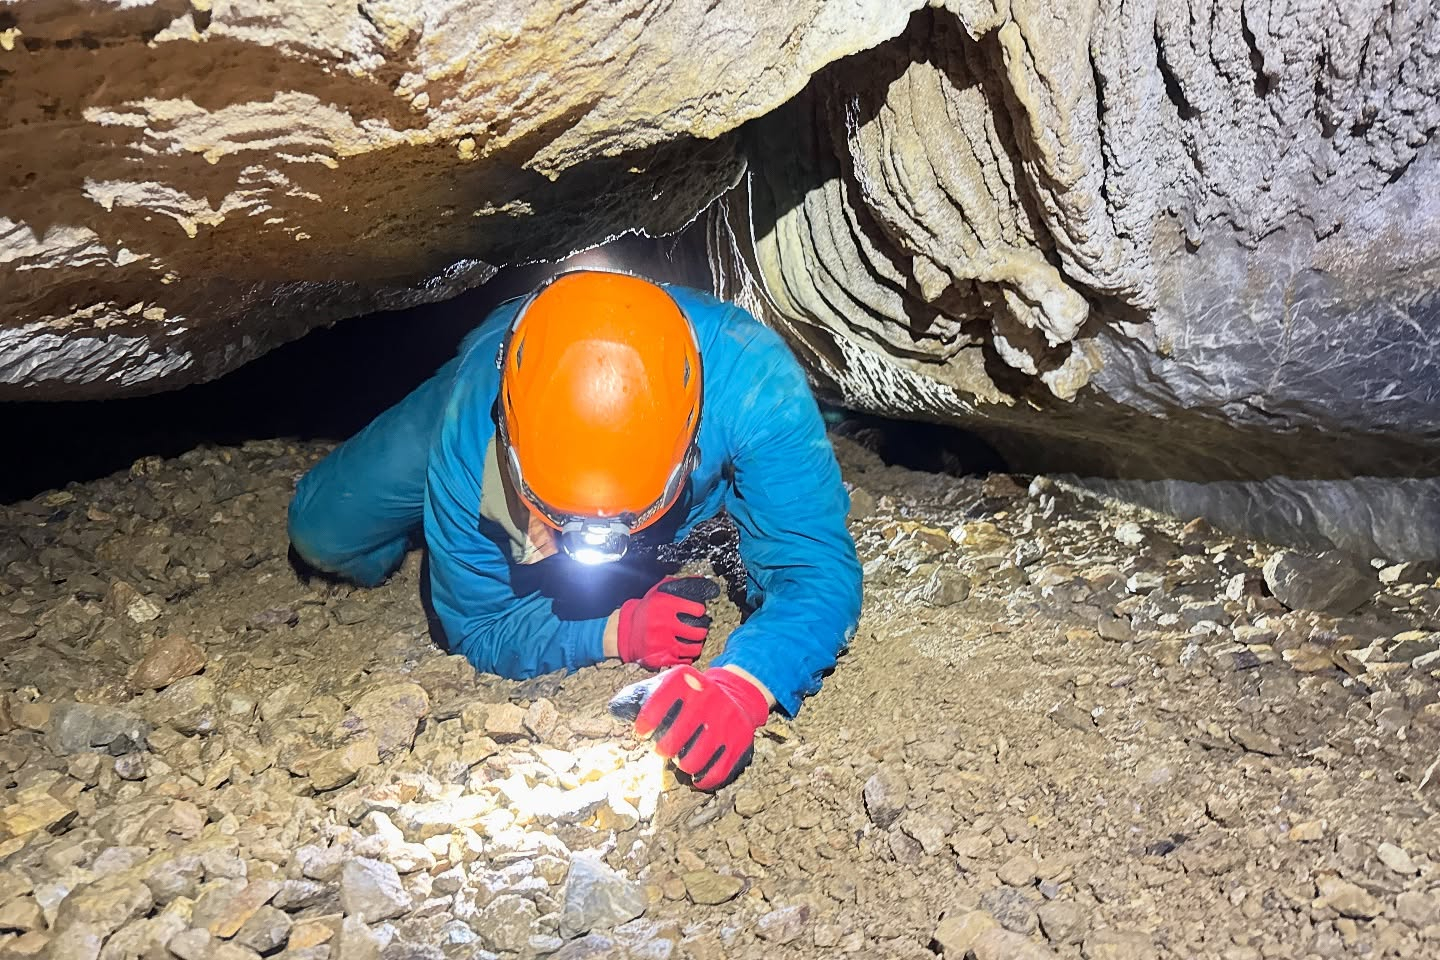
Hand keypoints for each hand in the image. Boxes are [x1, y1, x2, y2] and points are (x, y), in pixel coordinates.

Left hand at [608, 665, 768, 790]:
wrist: (735, 694)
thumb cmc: (687, 697)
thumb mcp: (662, 686)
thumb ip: (635, 697)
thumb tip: (615, 711)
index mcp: (683, 681)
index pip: (652, 711)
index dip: (644, 728)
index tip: (645, 732)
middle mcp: (707, 697)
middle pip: (670, 744)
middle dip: (663, 748)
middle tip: (666, 746)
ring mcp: (726, 720)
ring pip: (691, 762)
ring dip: (682, 763)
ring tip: (683, 755)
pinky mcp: (740, 740)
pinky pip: (714, 773)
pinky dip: (701, 777)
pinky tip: (697, 770)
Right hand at [616, 577, 720, 668]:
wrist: (625, 632)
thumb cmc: (647, 610)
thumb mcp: (659, 592)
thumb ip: (679, 585)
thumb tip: (702, 581)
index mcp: (663, 604)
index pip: (697, 610)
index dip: (699, 611)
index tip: (697, 612)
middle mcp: (662, 624)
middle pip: (699, 632)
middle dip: (701, 630)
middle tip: (697, 628)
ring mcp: (660, 643)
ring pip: (694, 649)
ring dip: (696, 645)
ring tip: (691, 640)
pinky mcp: (659, 659)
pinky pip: (684, 660)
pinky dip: (686, 656)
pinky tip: (682, 649)